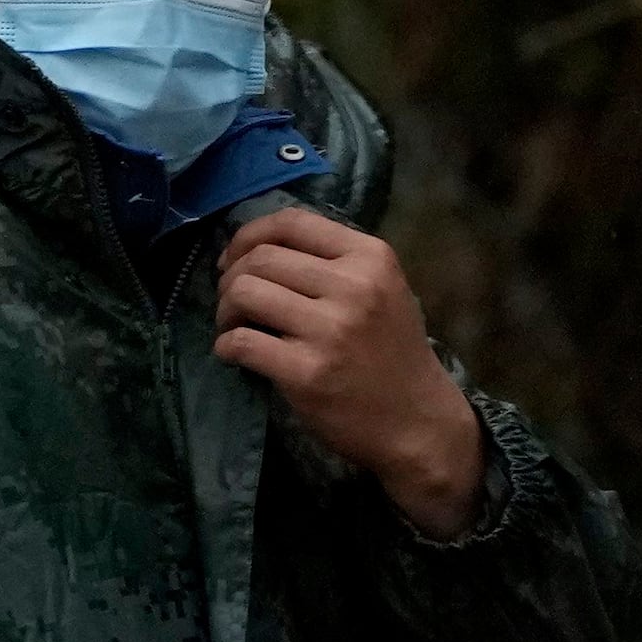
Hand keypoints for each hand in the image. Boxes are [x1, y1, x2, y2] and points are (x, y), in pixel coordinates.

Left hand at [213, 208, 485, 536]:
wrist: (417, 420)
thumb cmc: (390, 352)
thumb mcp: (381, 289)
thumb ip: (331, 261)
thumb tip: (253, 246)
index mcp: (371, 258)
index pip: (292, 221)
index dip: (247, 235)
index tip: (233, 258)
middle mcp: (353, 286)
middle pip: (260, 258)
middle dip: (230, 278)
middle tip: (233, 303)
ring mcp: (330, 330)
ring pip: (243, 293)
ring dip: (224, 311)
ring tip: (234, 326)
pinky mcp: (307, 371)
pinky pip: (240, 341)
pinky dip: (225, 346)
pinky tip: (235, 353)